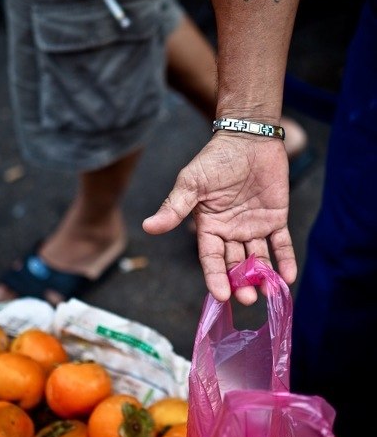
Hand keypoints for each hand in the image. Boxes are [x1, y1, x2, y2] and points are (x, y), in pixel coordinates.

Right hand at [143, 133, 296, 302]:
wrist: (248, 138)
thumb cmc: (215, 159)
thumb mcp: (192, 183)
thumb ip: (175, 207)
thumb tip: (148, 227)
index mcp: (209, 226)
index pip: (211, 258)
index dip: (215, 276)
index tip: (222, 295)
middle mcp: (230, 231)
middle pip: (234, 263)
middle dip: (240, 282)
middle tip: (248, 298)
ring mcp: (253, 227)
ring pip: (258, 258)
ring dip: (262, 276)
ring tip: (268, 291)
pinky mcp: (275, 219)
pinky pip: (280, 244)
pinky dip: (285, 260)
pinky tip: (288, 276)